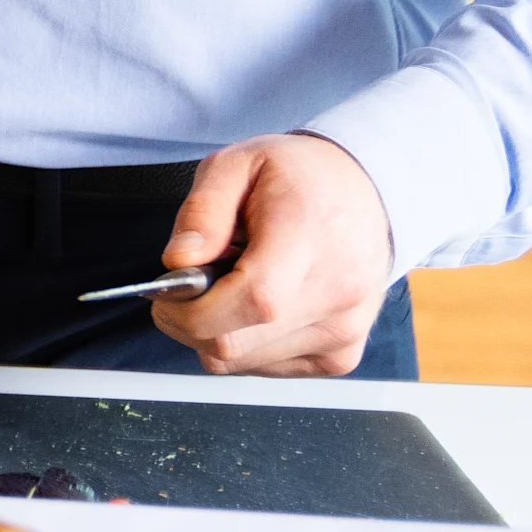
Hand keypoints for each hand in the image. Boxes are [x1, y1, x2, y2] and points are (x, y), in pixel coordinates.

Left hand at [149, 133, 393, 375]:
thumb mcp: (237, 163)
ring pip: (242, 361)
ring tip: (234, 284)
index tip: (165, 294)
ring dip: (216, 330)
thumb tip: (178, 261)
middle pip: (236, 343)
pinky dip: (244, 342)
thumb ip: (202, 212)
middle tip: (190, 283)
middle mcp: (336, 295)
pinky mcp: (340, 356)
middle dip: (189, 320)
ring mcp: (342, 332)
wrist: (366, 195)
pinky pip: (265, 367)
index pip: (251, 301)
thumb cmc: (301, 178)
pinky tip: (258, 303)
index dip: (192, 309)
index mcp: (311, 239)